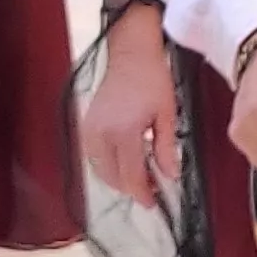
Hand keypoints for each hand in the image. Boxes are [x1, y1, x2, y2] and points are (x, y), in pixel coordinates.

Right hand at [81, 0, 181, 203]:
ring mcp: (90, 130)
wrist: (130, 53)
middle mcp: (101, 135)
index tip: (154, 203)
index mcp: (124, 132)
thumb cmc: (152, 78)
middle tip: (152, 187)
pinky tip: (125, 160)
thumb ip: (166, 147)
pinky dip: (108, 165)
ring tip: (141, 174)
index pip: (131, 176)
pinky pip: (94, 157)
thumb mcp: (167, 113)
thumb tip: (171, 175)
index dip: (143, 193)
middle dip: (132, 188)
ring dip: (119, 178)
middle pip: (113, 178)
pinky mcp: (86, 125)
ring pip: (101, 170)